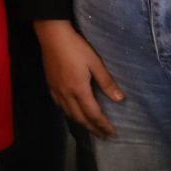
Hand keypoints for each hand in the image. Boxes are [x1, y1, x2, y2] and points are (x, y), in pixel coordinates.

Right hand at [36, 19, 122, 138]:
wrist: (52, 34)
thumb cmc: (76, 46)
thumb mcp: (95, 62)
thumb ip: (106, 82)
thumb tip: (120, 99)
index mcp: (79, 89)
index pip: (93, 114)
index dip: (103, 125)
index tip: (112, 134)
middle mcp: (66, 94)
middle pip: (80, 118)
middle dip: (93, 128)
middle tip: (103, 136)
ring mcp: (56, 90)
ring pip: (68, 113)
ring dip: (81, 122)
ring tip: (90, 127)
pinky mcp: (50, 84)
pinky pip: (59, 105)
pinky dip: (68, 112)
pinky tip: (72, 111)